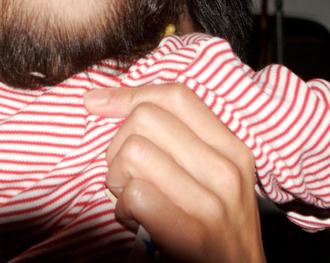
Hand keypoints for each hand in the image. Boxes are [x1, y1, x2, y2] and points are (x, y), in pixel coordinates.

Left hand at [84, 84, 264, 262]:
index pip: (175, 95)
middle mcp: (226, 169)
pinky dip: (123, 209)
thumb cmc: (212, 229)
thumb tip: (99, 100)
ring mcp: (213, 203)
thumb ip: (174, 138)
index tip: (97, 105)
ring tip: (132, 200)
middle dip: (119, 145)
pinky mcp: (193, 236)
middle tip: (127, 176)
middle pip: (145, 119)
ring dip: (118, 180)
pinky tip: (135, 220)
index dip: (127, 95)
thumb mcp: (210, 177)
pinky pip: (135, 195)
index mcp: (232, 148)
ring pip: (134, 153)